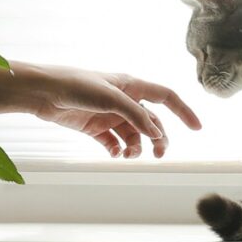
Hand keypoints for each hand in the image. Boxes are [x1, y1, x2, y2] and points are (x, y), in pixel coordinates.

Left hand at [23, 67, 202, 158]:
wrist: (44, 93)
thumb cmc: (76, 85)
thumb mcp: (111, 97)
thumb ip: (135, 114)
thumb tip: (155, 133)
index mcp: (131, 86)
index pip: (165, 97)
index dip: (183, 111)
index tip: (197, 128)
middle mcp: (124, 100)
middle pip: (151, 123)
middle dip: (158, 139)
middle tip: (158, 155)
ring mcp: (109, 115)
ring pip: (133, 136)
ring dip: (135, 147)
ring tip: (128, 156)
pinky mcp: (94, 127)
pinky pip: (114, 143)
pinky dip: (117, 150)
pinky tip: (114, 154)